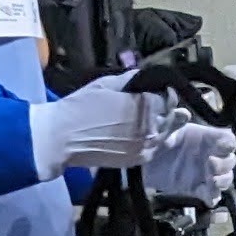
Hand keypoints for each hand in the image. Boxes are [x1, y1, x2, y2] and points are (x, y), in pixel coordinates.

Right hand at [27, 69, 185, 178]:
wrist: (63, 137)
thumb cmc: (82, 106)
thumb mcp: (106, 84)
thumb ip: (131, 79)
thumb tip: (145, 76)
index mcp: (145, 104)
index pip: (169, 98)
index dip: (166, 93)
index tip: (161, 90)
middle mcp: (152, 126)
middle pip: (172, 116)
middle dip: (170, 109)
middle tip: (164, 104)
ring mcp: (147, 145)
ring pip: (169, 134)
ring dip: (169, 125)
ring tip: (168, 119)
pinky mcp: (138, 159)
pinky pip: (158, 149)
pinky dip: (161, 140)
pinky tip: (156, 134)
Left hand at [142, 118, 235, 200]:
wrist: (143, 162)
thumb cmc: (158, 141)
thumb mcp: (165, 129)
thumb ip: (174, 121)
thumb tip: (183, 113)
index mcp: (207, 139)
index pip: (228, 140)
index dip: (228, 144)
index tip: (222, 147)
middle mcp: (211, 156)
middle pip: (230, 161)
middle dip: (224, 164)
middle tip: (210, 164)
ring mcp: (206, 174)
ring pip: (226, 179)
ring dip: (223, 181)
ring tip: (212, 181)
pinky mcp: (198, 190)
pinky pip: (212, 196)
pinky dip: (212, 197)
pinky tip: (206, 196)